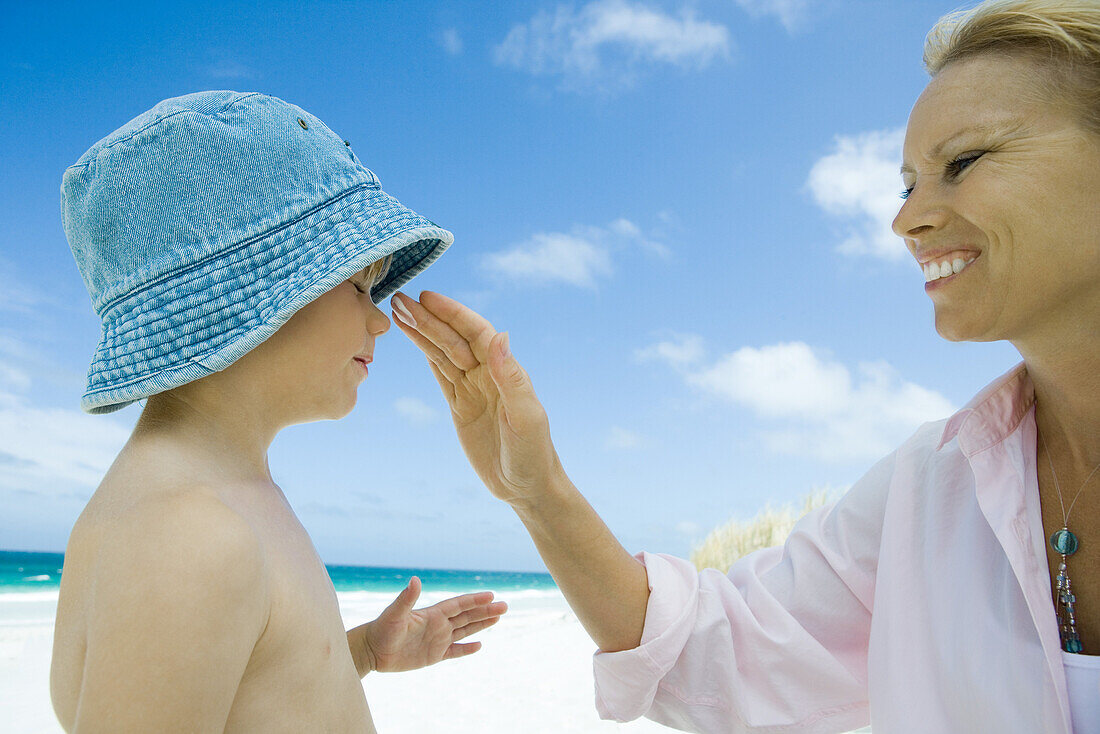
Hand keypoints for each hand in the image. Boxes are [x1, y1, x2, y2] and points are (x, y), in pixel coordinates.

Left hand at [355, 576, 506, 673]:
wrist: (372, 651)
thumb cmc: (381, 630)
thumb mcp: (394, 614)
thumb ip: (406, 598)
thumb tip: (416, 580)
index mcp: (433, 614)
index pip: (459, 605)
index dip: (475, 600)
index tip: (492, 595)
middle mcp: (438, 625)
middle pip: (467, 616)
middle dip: (486, 611)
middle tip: (505, 606)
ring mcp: (437, 640)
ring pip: (465, 631)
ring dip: (481, 625)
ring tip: (498, 618)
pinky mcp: (433, 655)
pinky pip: (455, 652)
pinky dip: (467, 650)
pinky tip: (480, 645)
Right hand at [389, 290, 564, 506]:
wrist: (527, 487)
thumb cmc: (534, 452)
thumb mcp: (526, 417)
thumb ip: (511, 377)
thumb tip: (500, 336)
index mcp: (505, 371)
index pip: (476, 333)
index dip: (453, 314)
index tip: (427, 298)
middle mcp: (488, 374)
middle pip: (453, 339)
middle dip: (428, 319)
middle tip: (400, 300)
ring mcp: (473, 388)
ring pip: (443, 353)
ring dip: (422, 332)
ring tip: (397, 311)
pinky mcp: (460, 406)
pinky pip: (440, 374)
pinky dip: (425, 355)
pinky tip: (412, 338)